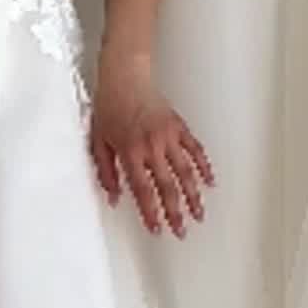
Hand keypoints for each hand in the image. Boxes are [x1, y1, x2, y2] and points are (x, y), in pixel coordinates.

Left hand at [91, 59, 214, 237]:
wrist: (125, 77)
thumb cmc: (110, 105)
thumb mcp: (98, 141)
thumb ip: (106, 172)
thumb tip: (113, 196)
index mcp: (130, 152)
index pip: (143, 190)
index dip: (151, 213)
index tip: (156, 228)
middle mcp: (152, 146)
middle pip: (168, 186)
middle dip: (175, 212)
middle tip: (181, 230)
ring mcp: (168, 136)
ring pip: (185, 172)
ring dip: (193, 196)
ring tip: (198, 213)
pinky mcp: (179, 127)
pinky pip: (195, 150)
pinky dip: (204, 167)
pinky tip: (209, 181)